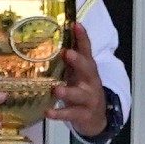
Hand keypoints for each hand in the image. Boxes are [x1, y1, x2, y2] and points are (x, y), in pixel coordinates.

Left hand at [44, 22, 106, 136]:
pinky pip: (70, 114)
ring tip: (56, 89)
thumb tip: (52, 38)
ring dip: (68, 91)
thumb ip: (70, 60)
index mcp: (88, 69)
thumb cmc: (83, 90)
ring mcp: (88, 99)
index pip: (87, 51)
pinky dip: (59, 114)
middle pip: (88, 70)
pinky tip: (47, 112)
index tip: (76, 25)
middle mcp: (91, 82)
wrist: (97, 118)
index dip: (83, 38)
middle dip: (79, 61)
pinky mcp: (83, 115)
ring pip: (79, 94)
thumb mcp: (78, 74)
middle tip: (68, 53)